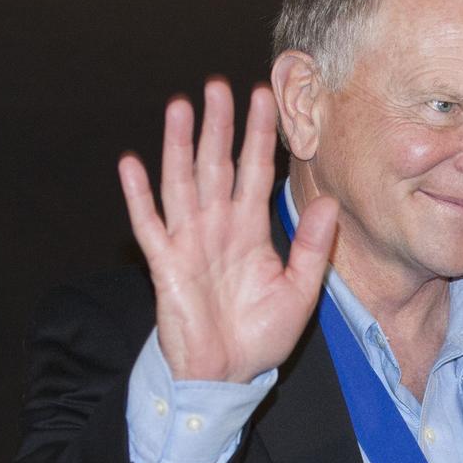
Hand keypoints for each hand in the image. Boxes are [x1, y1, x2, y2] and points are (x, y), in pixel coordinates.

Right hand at [118, 79, 337, 383]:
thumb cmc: (260, 335)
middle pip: (216, 164)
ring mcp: (189, 241)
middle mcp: (218, 226)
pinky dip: (139, 195)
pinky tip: (131, 163)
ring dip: (178, 144)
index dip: (260, 135)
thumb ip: (312, 247)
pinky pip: (149, 224)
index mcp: (250, 229)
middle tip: (218, 85)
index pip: (256, 170)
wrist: (227, 376)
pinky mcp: (165, 264)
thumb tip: (330, 202)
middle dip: (218, 125)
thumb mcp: (300, 290)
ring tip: (178, 106)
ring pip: (182, 181)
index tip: (266, 96)